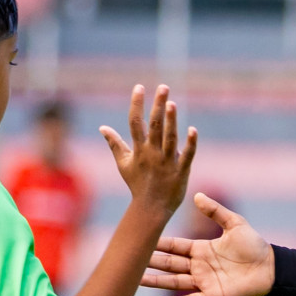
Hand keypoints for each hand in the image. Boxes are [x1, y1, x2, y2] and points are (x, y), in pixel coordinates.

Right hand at [99, 84, 196, 218]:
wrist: (150, 208)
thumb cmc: (137, 184)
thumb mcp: (124, 163)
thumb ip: (114, 143)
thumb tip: (102, 128)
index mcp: (139, 149)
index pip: (135, 122)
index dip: (136, 104)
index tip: (139, 87)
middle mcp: (152, 153)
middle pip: (154, 126)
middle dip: (158, 106)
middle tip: (164, 87)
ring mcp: (167, 162)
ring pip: (170, 138)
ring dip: (171, 121)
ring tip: (172, 103)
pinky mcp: (181, 171)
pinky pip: (187, 155)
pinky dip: (190, 144)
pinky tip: (192, 130)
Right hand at [140, 193, 274, 295]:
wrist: (271, 267)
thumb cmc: (254, 245)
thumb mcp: (234, 224)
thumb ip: (215, 211)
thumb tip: (197, 194)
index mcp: (202, 249)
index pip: (175, 246)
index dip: (159, 244)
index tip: (141, 239)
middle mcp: (199, 266)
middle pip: (170, 264)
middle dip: (151, 262)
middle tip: (131, 259)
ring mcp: (204, 282)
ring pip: (175, 282)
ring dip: (157, 282)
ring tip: (137, 279)